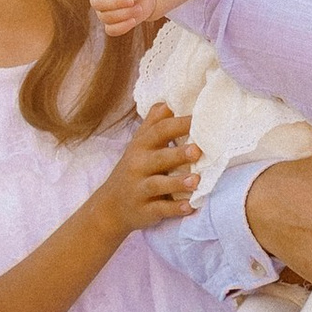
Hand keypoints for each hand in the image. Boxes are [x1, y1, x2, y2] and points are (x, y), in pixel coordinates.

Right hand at [92, 0, 148, 34]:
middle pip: (99, 4)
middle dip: (119, 4)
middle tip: (134, 2)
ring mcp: (103, 13)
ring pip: (107, 17)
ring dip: (126, 14)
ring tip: (139, 9)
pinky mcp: (111, 24)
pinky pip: (111, 30)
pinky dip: (123, 27)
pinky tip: (133, 20)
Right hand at [107, 104, 198, 232]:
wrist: (110, 207)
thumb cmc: (133, 170)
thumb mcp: (139, 145)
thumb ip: (154, 124)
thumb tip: (169, 101)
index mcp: (141, 147)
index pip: (159, 131)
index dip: (179, 125)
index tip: (200, 120)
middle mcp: (138, 166)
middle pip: (159, 158)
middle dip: (178, 154)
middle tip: (198, 150)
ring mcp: (140, 189)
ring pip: (158, 184)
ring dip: (178, 183)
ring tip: (196, 181)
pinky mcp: (144, 210)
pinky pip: (160, 209)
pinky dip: (174, 209)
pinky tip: (190, 207)